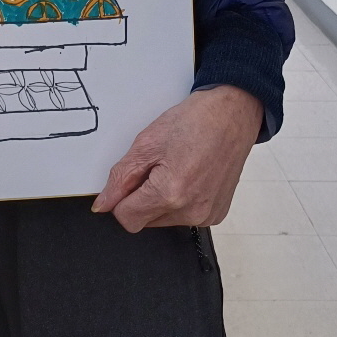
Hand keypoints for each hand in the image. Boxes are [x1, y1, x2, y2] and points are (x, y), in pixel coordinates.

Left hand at [92, 87, 263, 232]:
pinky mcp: (215, 215)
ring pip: (163, 219)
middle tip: (156, 166)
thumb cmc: (194, 122)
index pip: (126, 218)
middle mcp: (190, 211)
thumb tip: (104, 203)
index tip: (130, 180)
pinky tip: (190, 176)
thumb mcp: (146, 142)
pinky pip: (184, 216)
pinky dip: (180, 200)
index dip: (121, 198)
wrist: (232, 116)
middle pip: (144, 221)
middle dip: (142, 198)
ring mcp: (206, 216)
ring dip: (161, 200)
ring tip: (176, 168)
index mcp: (169, 193)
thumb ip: (121, 178)